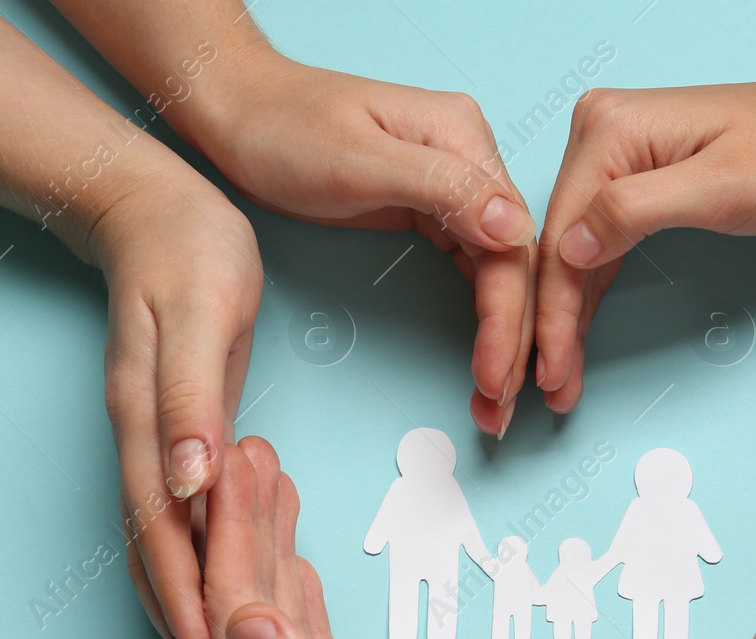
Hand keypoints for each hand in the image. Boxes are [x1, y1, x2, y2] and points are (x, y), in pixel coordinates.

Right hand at [87, 166, 264, 638]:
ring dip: (186, 608)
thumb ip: (189, 404)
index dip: (185, 605)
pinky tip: (222, 586)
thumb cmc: (189, 253)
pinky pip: (178, 516)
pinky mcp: (171, 434)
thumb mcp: (201, 318)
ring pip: (160, 547)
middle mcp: (140, 445)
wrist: (158, 207)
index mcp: (146, 427)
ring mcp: (151, 443)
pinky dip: (195, 561)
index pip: (162, 539)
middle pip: (154, 560)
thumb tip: (184, 487)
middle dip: (183, 630)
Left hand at [187, 48, 536, 436]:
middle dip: (517, 342)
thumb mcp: (358, 162)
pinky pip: (474, 269)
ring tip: (496, 402)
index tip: (498, 375)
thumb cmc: (284, 128)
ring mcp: (454, 186)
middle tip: (503, 408)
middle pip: (514, 263)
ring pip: (499, 273)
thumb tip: (515, 227)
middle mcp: (470, 160)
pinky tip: (486, 358)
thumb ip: (441, 189)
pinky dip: (483, 318)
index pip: (512, 242)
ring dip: (505, 339)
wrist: (238, 111)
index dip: (512, 316)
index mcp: (463, 139)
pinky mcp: (433, 208)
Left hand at [205, 437, 526, 638]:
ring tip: (275, 493)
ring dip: (270, 557)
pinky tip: (306, 589)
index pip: (240, 609)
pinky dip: (302, 612)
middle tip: (259, 450)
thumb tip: (248, 615)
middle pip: (245, 607)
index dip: (242, 528)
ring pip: (273, 629)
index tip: (252, 456)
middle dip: (247, 524)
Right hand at [534, 61, 755, 412]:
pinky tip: (573, 334)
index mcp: (610, 129)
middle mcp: (598, 132)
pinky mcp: (630, 174)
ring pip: (569, 249)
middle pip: (555, 244)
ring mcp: (612, 152)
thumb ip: (638, 211)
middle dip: (546, 322)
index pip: (561, 237)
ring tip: (556, 379)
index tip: (547, 370)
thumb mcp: (721, 186)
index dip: (551, 312)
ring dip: (560, 315)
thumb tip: (570, 248)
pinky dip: (584, 292)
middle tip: (542, 388)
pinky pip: (595, 242)